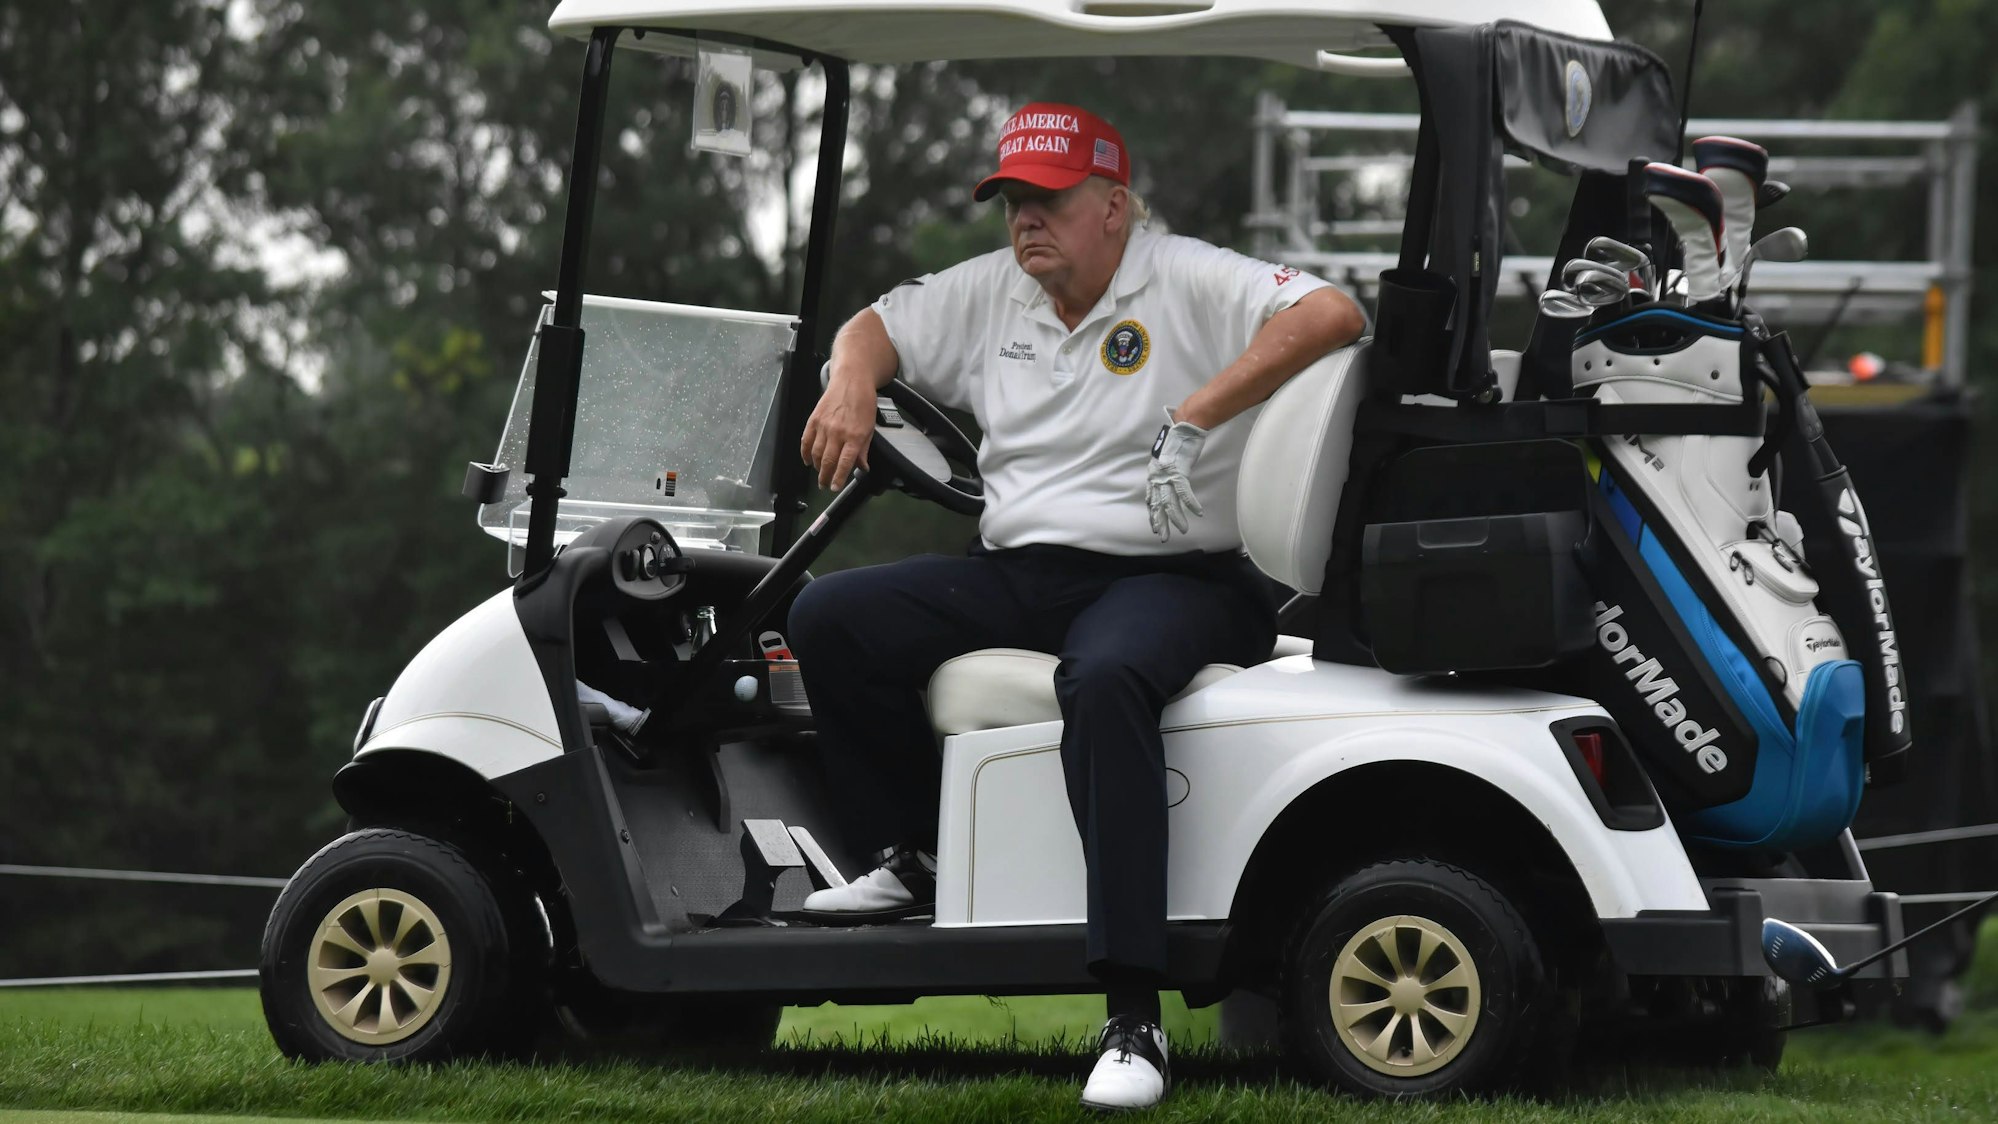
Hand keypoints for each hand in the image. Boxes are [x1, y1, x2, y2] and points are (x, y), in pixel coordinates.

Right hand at [801, 366, 877, 489]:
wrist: (852, 380)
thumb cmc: (863, 403)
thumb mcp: (870, 428)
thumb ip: (864, 450)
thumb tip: (862, 468)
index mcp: (855, 436)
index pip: (844, 463)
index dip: (838, 478)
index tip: (835, 487)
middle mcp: (838, 432)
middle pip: (828, 461)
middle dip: (825, 477)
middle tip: (825, 485)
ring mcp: (824, 426)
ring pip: (816, 454)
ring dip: (817, 467)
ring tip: (820, 474)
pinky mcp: (814, 420)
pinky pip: (806, 441)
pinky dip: (805, 453)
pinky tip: (808, 461)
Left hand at [1146, 407, 1207, 540]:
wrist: (1184, 427)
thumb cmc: (1178, 441)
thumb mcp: (1168, 460)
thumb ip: (1166, 472)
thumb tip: (1170, 480)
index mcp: (1153, 473)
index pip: (1151, 498)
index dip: (1153, 513)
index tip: (1155, 526)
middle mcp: (1157, 476)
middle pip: (1157, 504)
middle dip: (1160, 522)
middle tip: (1163, 537)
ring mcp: (1167, 474)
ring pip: (1170, 502)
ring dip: (1177, 518)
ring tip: (1183, 530)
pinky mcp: (1179, 471)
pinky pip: (1184, 492)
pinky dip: (1191, 503)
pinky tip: (1198, 513)